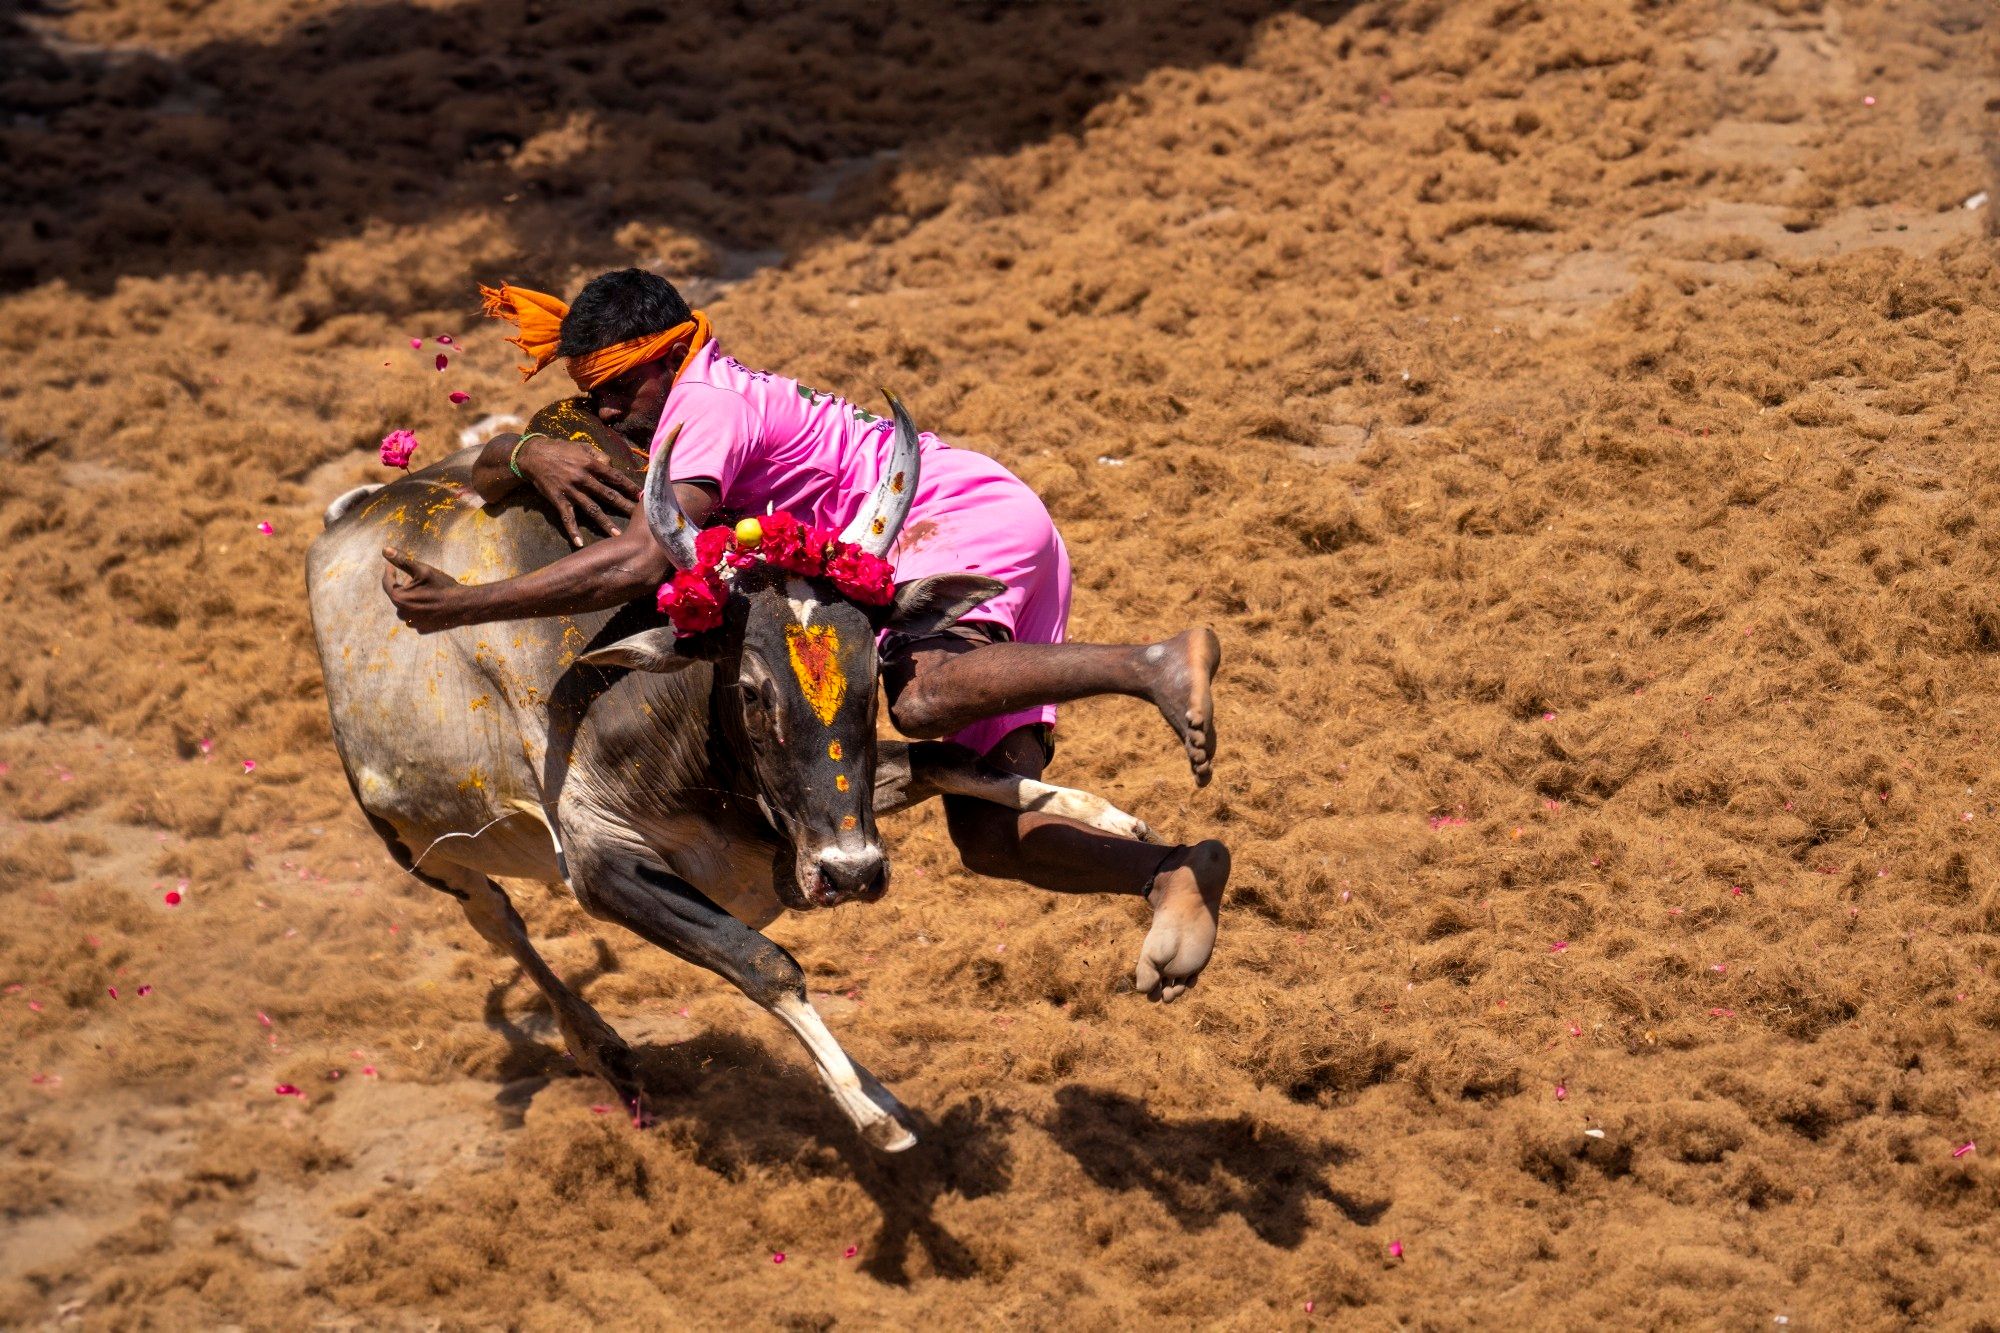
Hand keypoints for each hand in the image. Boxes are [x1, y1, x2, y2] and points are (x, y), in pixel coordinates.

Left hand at [382, 548, 471, 633]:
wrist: (463, 606)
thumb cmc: (442, 586)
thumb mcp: (423, 570)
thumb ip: (402, 560)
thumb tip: (385, 549)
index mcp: (399, 599)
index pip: (387, 583)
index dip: (389, 572)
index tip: (390, 566)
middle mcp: (402, 614)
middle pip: (398, 595)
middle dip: (405, 586)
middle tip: (418, 578)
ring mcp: (413, 623)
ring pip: (406, 607)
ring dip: (411, 599)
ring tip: (425, 592)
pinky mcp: (422, 629)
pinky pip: (415, 617)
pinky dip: (419, 610)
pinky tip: (431, 604)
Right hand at [516, 436, 641, 547]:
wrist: (532, 455)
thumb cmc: (560, 449)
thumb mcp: (581, 446)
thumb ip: (599, 455)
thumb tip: (612, 467)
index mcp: (590, 464)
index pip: (615, 477)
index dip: (629, 486)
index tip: (642, 495)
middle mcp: (582, 478)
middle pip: (608, 495)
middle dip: (624, 506)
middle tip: (640, 517)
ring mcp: (570, 490)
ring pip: (591, 509)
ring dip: (605, 523)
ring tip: (618, 535)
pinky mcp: (558, 500)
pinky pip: (567, 518)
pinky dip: (572, 531)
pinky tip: (579, 543)